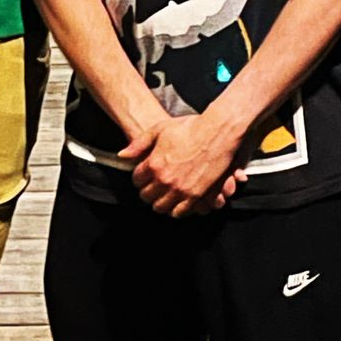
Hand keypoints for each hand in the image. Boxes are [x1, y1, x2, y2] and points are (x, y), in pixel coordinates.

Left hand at [120, 114, 247, 217]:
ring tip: (164, 195)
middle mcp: (166, 181)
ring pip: (162, 207)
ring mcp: (182, 191)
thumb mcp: (160, 129)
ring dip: (161, 202)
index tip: (144, 175)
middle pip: (147, 197)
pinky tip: (178, 200)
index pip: (137, 181)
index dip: (139, 177)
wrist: (219, 133)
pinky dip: (177, 209)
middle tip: (153, 185)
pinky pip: (181, 212)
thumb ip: (139, 144)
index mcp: (154, 164)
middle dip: (148, 191)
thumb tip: (122, 155)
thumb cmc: (190, 128)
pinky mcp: (197, 197)